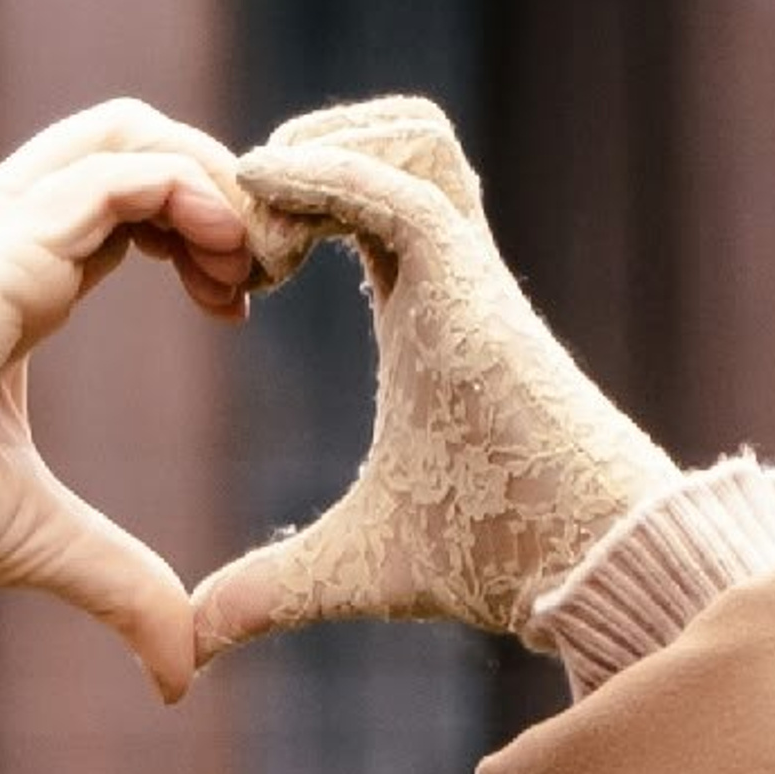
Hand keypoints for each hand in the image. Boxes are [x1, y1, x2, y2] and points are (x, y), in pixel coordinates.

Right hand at [0, 101, 253, 700]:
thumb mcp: (40, 539)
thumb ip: (121, 584)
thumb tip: (184, 676)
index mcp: (9, 266)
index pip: (120, 193)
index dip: (196, 226)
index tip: (237, 304)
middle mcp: (0, 223)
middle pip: (131, 133)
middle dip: (215, 180)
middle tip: (260, 270)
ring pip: (130, 133)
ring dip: (214, 184)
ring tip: (250, 266)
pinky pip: (118, 176)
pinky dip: (189, 197)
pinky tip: (223, 267)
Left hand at [192, 94, 672, 656]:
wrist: (578, 569)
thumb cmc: (493, 556)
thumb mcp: (350, 564)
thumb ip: (271, 585)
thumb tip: (196, 638)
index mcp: (425, 304)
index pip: (359, 195)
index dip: (285, 204)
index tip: (227, 280)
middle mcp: (451, 271)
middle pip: (387, 135)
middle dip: (298, 155)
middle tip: (239, 249)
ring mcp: (470, 270)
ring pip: (408, 134)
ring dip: (320, 158)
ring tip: (263, 253)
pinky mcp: (475, 286)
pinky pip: (402, 189)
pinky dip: (330, 181)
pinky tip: (267, 227)